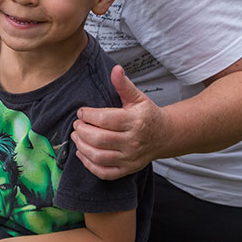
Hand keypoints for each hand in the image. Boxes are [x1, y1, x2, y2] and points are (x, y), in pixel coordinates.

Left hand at [72, 65, 162, 180]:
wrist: (165, 136)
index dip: (88, 115)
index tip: (81, 112)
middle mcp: (133, 142)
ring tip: (76, 136)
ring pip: (99, 156)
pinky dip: (89, 165)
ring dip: (81, 147)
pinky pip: (104, 172)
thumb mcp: (138, 97)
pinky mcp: (127, 170)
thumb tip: (115, 69)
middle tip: (76, 124)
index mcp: (135, 121)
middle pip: (99, 139)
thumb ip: (124, 84)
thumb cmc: (147, 115)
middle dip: (82, 131)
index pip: (105, 119)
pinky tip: (81, 153)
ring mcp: (131, 158)